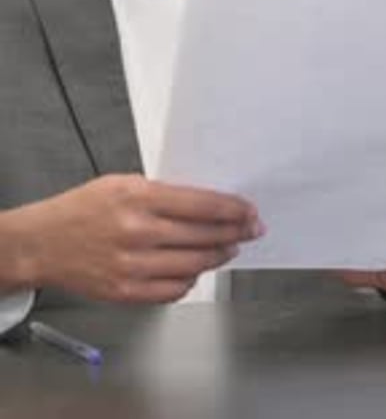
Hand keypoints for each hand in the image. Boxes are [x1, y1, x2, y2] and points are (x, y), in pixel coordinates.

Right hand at [1, 174, 262, 303]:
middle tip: (251, 230)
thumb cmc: (84, 208)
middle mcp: (138, 231)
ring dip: (218, 256)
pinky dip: (191, 280)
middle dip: (235, 232)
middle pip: (204, 235)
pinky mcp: (126, 292)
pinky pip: (173, 290)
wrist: (44, 242)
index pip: (202, 205)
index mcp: (139, 197)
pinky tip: (197, 270)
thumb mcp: (123, 183)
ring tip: (229, 248)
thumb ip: (163, 194)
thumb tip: (207, 206)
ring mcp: (132, 265)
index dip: (233, 210)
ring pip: (193, 265)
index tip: (249, 211)